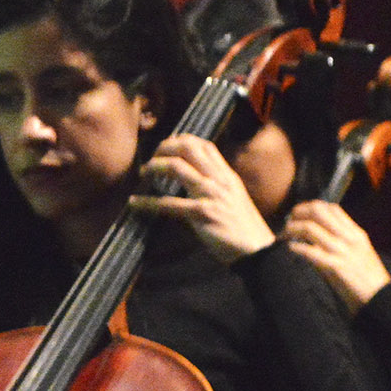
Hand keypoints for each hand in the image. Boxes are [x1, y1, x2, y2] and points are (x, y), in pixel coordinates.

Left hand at [129, 133, 275, 263]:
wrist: (256, 249)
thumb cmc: (243, 227)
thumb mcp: (234, 198)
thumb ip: (217, 186)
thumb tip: (197, 181)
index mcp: (226, 175)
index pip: (204, 145)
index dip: (181, 141)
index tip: (166, 148)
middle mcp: (218, 179)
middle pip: (188, 147)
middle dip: (164, 148)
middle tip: (151, 160)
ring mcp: (210, 195)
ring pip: (177, 168)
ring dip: (154, 167)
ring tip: (142, 174)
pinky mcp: (201, 214)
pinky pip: (168, 205)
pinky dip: (147, 203)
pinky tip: (135, 204)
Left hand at [283, 200, 390, 307]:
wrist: (381, 298)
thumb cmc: (367, 279)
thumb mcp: (357, 254)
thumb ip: (339, 244)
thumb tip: (313, 239)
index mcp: (356, 233)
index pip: (332, 208)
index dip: (311, 207)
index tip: (299, 215)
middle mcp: (349, 238)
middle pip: (318, 211)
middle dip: (298, 212)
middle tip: (288, 221)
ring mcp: (343, 251)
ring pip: (311, 228)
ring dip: (292, 229)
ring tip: (283, 235)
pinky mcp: (337, 267)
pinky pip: (312, 252)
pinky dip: (298, 248)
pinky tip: (290, 248)